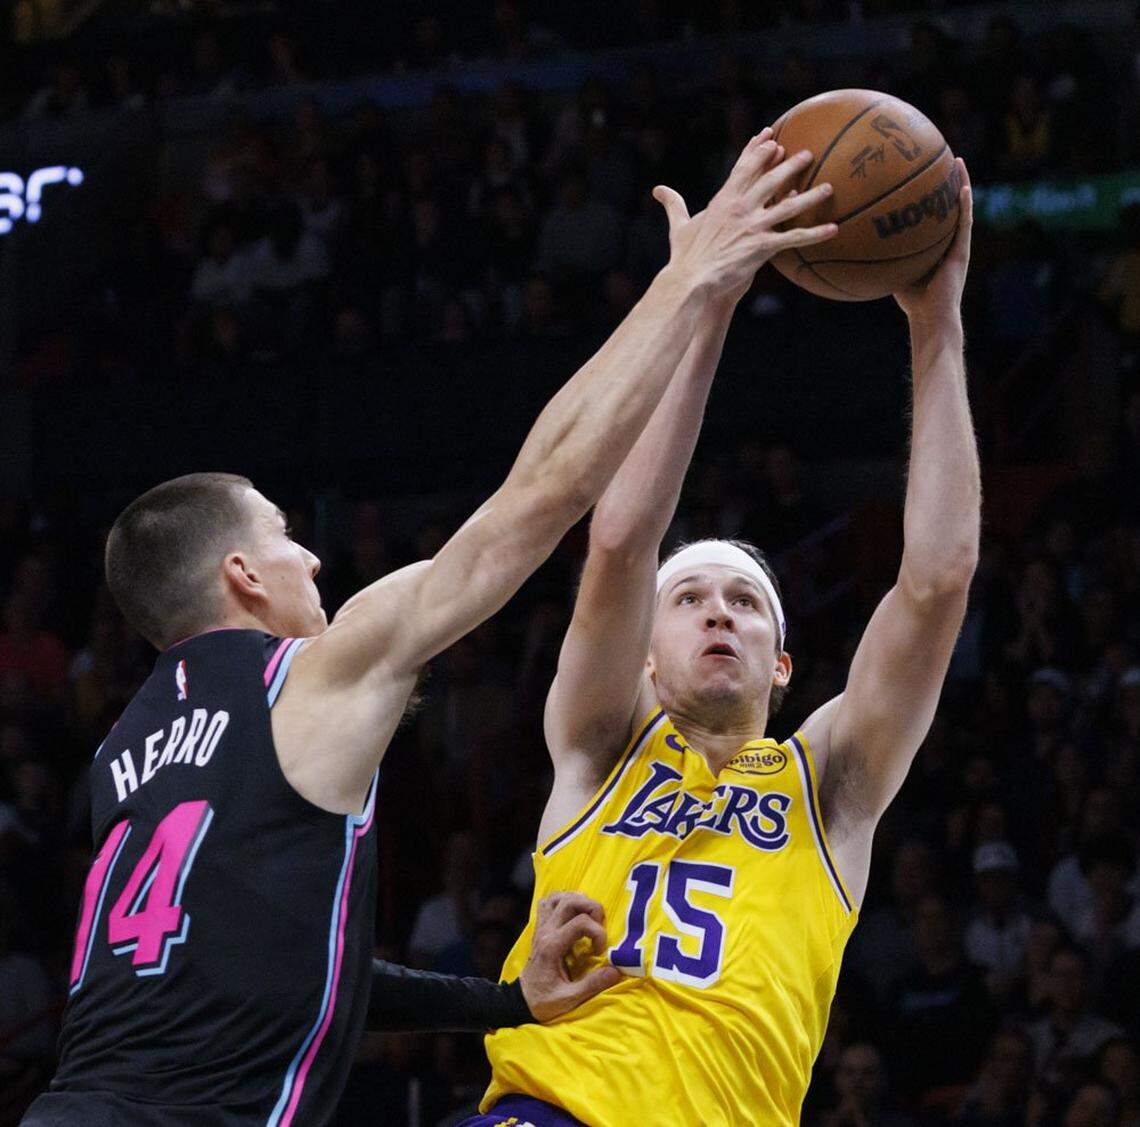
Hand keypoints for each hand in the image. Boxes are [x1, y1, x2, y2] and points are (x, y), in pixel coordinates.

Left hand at [518, 891, 621, 1021]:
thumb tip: (615, 971)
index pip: (580, 922)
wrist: (520, 1001)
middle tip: (599, 927)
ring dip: (578, 901)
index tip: (600, 952)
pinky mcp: (540, 927)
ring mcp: (541, 927)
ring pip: (559, 897)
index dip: (598, 932)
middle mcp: (545, 931)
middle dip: (592, 908)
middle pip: (570, 901)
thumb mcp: (568, 999)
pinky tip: (573, 913)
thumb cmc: (543, 1002)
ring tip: (589, 918)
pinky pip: (549, 902)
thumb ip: (591, 985)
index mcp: (552, 946)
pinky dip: (563, 900)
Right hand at [654, 127, 836, 299]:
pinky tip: (833, 229)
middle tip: (807, 154)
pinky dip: (814, 234)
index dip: (757, 150)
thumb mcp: (679, 227)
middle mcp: (740, 208)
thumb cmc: (684, 257)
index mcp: (723, 200)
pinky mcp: (762, 247)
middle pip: (770, 179)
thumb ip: (674, 205)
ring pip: (788, 206)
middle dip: (789, 165)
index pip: (743, 168)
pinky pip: (794, 238)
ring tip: (829, 187)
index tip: (770, 136)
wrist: (690, 280)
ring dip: (810, 196)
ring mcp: (753, 226)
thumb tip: (658, 190)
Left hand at [894, 157, 971, 326]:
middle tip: (937, 155)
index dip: (923, 192)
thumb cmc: (909, 299)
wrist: (930, 316)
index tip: (914, 171)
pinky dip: (964, 205)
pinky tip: (962, 186)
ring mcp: (956, 243)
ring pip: (959, 208)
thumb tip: (850, 242)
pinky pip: (964, 223)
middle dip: (941, 181)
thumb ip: (878, 254)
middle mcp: (945, 238)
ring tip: (957, 160)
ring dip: (960, 183)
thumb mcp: (889, 270)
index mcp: (931, 241)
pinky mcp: (963, 251)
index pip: (927, 211)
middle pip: (943, 204)